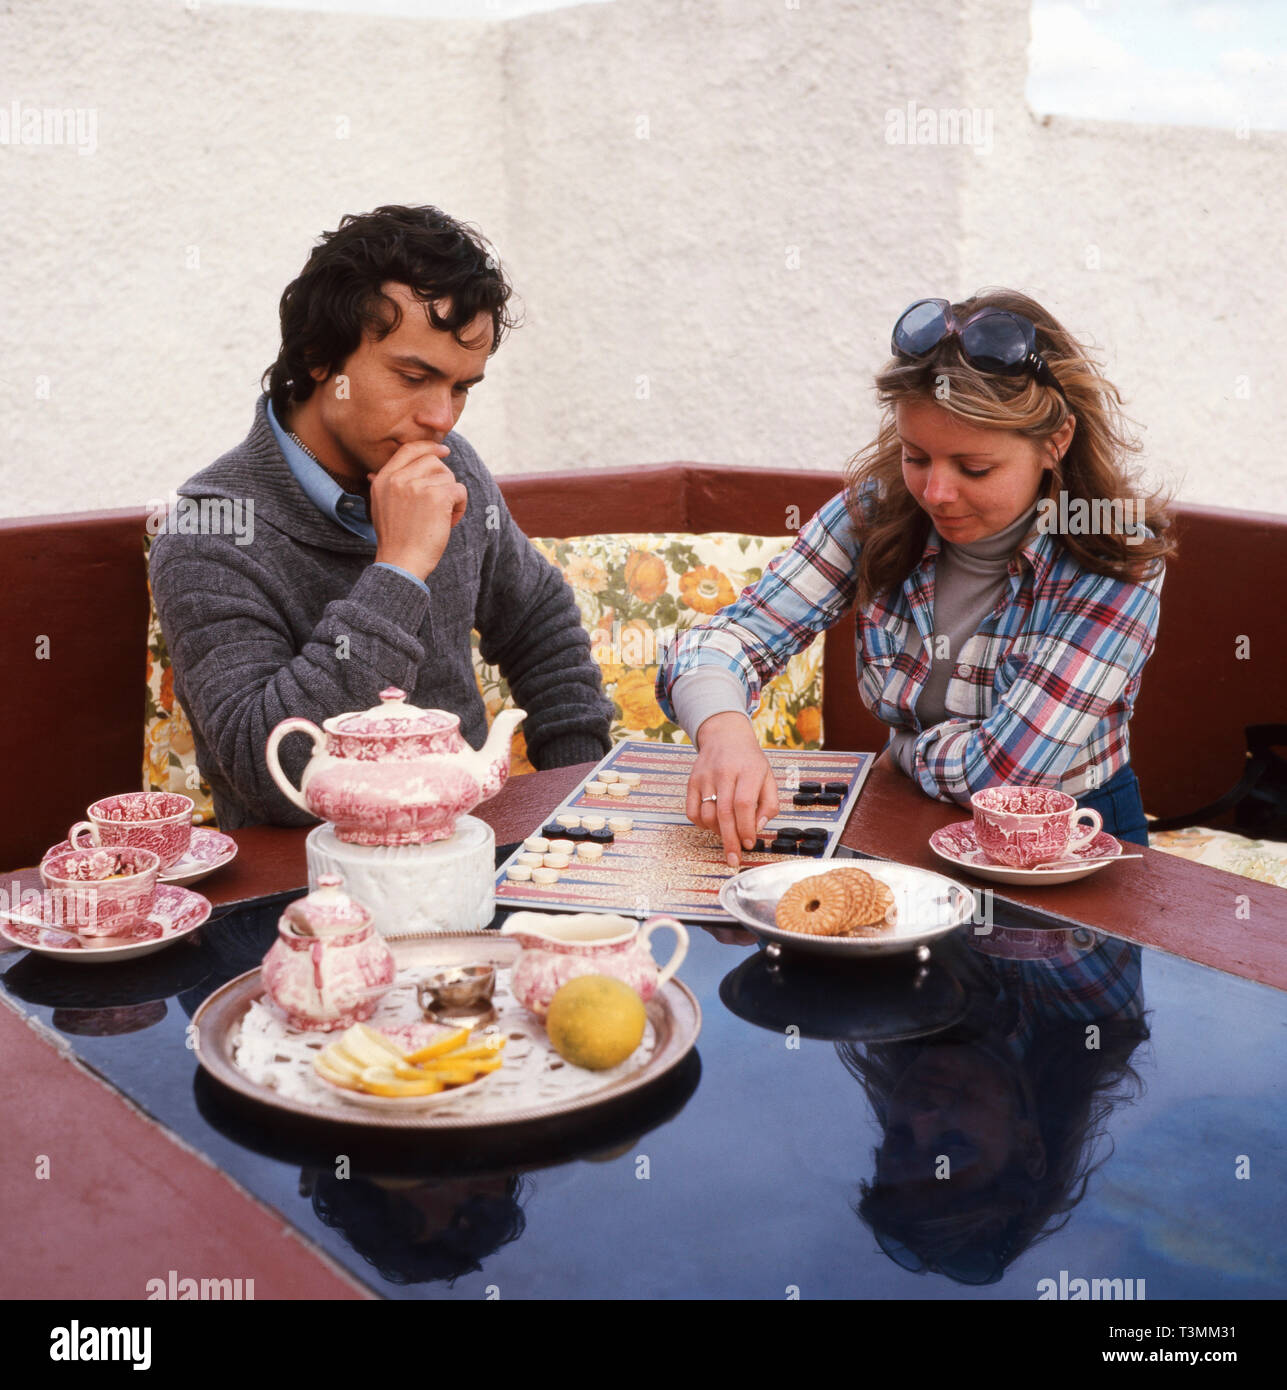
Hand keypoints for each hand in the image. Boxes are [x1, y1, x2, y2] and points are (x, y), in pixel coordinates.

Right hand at [370, 442, 467, 579]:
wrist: (401, 562)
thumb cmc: (394, 539)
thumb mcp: (379, 507)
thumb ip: (382, 486)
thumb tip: (373, 472)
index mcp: (384, 478)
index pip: (409, 449)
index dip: (430, 446)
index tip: (444, 451)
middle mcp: (399, 478)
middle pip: (434, 461)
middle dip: (443, 479)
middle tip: (442, 502)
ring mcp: (417, 486)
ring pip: (448, 477)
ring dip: (452, 496)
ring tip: (443, 517)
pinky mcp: (437, 497)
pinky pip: (459, 490)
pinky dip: (460, 506)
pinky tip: (450, 521)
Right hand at [686, 711, 778, 866]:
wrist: (725, 736)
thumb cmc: (749, 760)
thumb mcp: (768, 777)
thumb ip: (769, 804)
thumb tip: (758, 827)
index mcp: (748, 770)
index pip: (744, 804)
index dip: (746, 828)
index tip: (749, 843)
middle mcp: (724, 772)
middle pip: (724, 813)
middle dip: (730, 840)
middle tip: (734, 858)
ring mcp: (705, 776)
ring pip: (707, 814)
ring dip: (717, 832)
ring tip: (728, 834)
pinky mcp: (692, 781)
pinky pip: (692, 811)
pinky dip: (701, 824)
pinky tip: (713, 824)